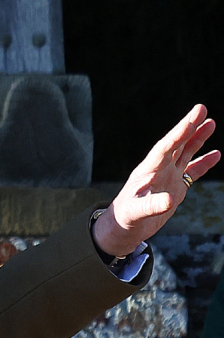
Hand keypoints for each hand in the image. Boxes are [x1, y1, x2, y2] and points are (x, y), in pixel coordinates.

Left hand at [93, 104, 217, 257]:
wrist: (123, 228)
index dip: (178, 133)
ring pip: (184, 153)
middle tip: (202, 108)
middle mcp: (158, 169)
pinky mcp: (175, 186)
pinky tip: (216, 153)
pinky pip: (192, 171)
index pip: (165, 147)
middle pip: (175, 144)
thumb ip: (151, 206)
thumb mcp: (135, 213)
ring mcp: (167, 176)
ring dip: (197, 138)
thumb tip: (170, 200)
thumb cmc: (124, 219)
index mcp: (147, 171)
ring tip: (211, 122)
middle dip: (189, 127)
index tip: (192, 119)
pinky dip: (204, 162)